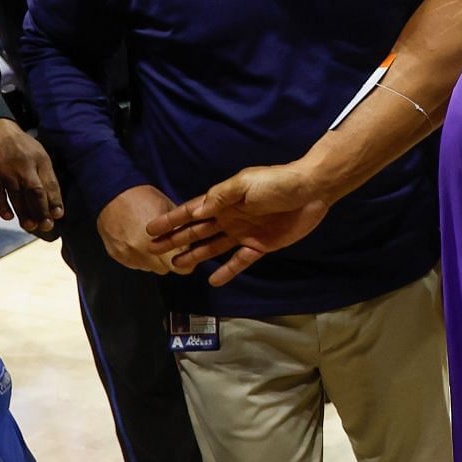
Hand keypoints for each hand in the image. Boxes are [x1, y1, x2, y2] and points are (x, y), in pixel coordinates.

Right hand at [0, 119, 64, 233]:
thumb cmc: (24, 146)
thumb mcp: (41, 155)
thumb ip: (47, 176)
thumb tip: (53, 202)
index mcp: (40, 160)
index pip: (50, 183)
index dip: (55, 200)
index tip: (58, 215)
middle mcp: (24, 166)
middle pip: (34, 191)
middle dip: (41, 210)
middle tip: (46, 226)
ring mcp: (6, 170)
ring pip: (16, 195)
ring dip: (23, 212)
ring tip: (30, 226)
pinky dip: (2, 206)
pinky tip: (9, 217)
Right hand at [98, 184, 179, 273]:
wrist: (112, 193)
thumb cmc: (143, 198)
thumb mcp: (169, 210)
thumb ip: (180, 230)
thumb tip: (191, 243)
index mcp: (157, 242)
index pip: (180, 269)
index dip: (186, 264)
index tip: (186, 255)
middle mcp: (142, 254)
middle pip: (164, 269)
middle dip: (169, 260)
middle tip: (168, 244)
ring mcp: (128, 256)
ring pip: (149, 267)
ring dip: (153, 259)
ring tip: (149, 239)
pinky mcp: (117, 256)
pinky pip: (134, 263)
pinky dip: (139, 256)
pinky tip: (137, 240)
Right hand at [146, 162, 330, 285]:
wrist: (311, 191)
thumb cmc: (277, 182)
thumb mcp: (244, 183)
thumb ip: (220, 197)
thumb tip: (196, 211)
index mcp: (223, 200)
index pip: (191, 211)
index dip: (171, 220)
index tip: (150, 229)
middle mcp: (229, 218)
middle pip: (197, 231)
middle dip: (175, 239)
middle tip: (153, 249)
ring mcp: (244, 233)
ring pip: (212, 247)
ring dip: (194, 255)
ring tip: (176, 265)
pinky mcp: (260, 246)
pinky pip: (239, 261)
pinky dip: (226, 270)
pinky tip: (212, 279)